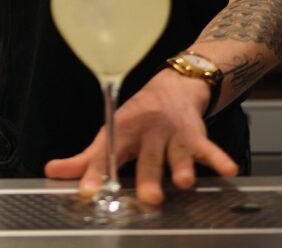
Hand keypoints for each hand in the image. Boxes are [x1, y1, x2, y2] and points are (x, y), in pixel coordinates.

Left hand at [44, 68, 237, 204]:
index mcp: (123, 132)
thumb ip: (86, 158)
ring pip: (178, 153)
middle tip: (148, 197)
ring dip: (181, 167)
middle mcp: (148, 132)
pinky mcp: (196, 135)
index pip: (107, 154)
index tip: (86, 192)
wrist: (175, 84)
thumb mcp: (111, 132)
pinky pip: (209, 148)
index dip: (95, 172)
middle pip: (147, 158)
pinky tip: (229, 170)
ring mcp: (173, 134)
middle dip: (148, 177)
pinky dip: (219, 158)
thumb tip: (51, 172)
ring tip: (184, 183)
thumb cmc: (138, 116)